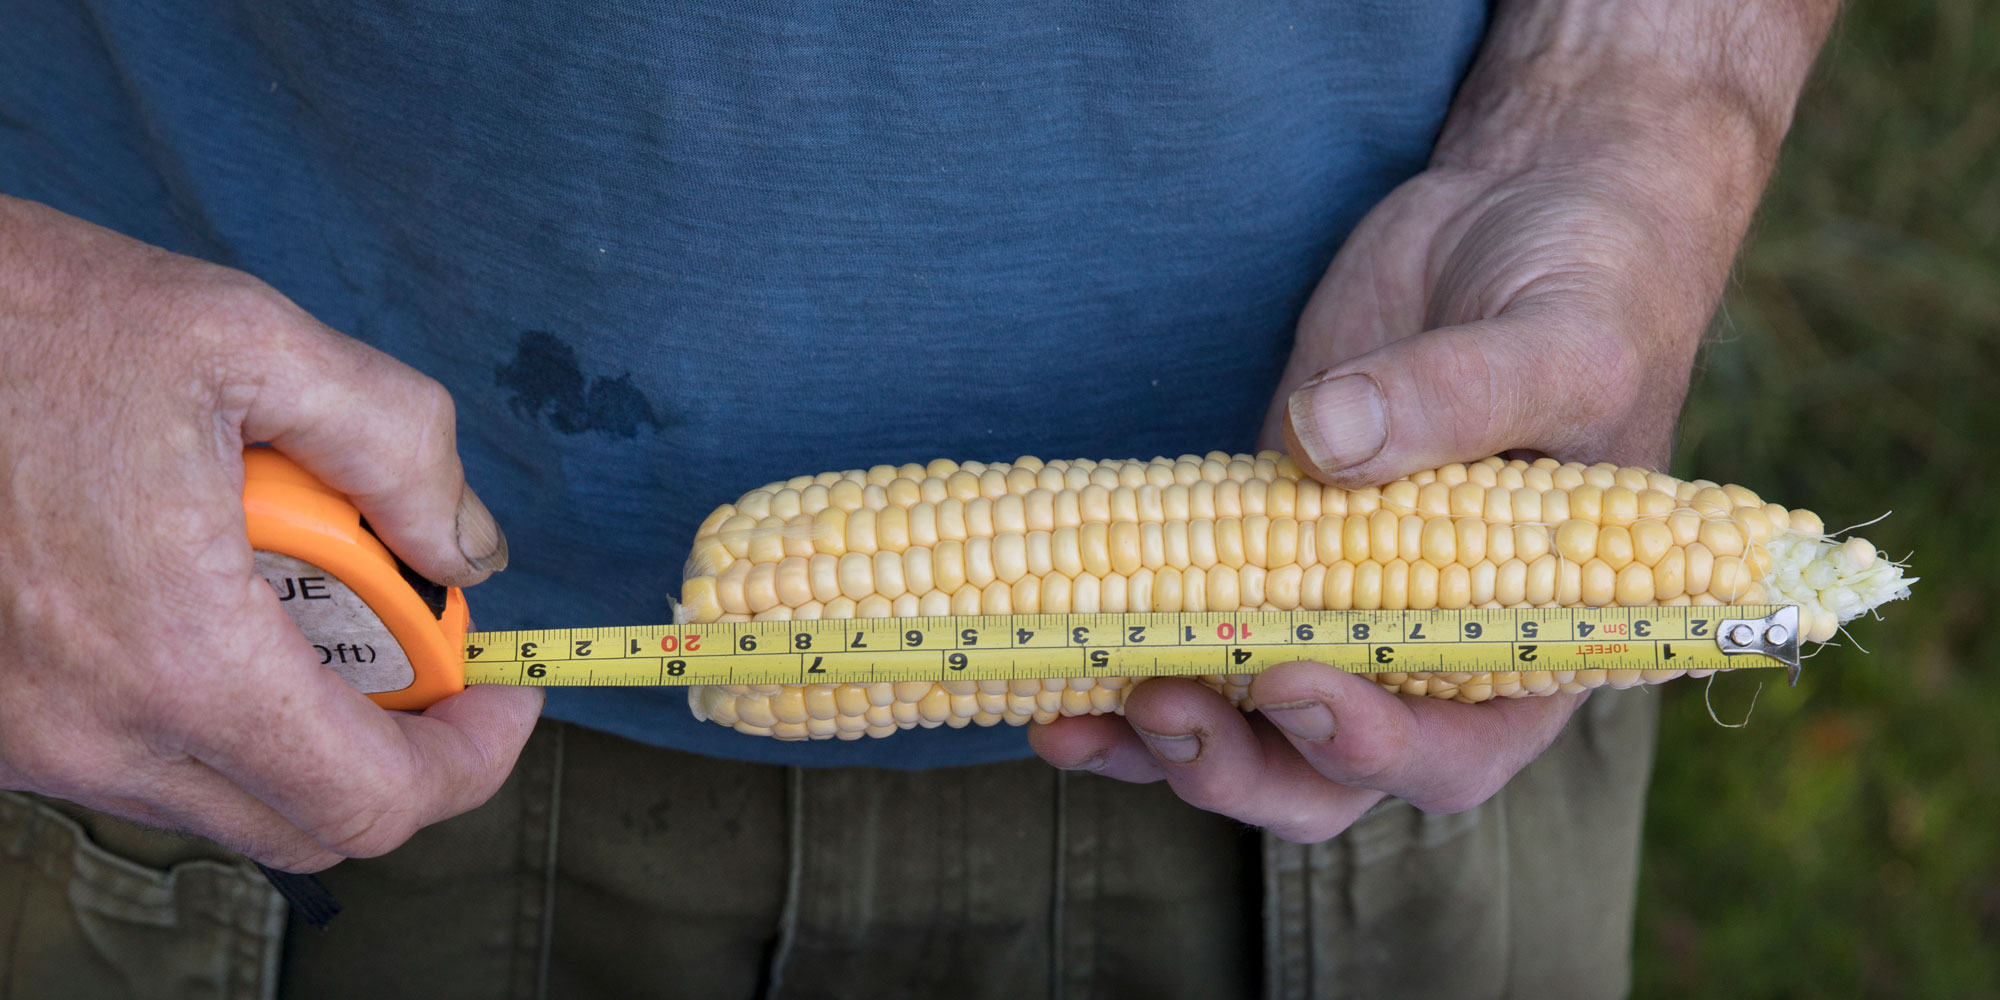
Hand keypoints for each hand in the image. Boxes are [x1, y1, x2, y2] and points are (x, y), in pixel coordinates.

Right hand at [0, 196, 542, 870]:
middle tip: (425, 646)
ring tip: (316, 599)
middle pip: (309, 820)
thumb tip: (467, 547)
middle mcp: (90, 733)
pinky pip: (142, 763)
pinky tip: (218, 603)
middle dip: (400, 745)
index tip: (505, 694)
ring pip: (226, 798)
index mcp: (174, 656)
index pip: (370, 796)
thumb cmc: (33, 319)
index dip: (471, 760)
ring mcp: (25, 743)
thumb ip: (396, 445)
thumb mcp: (249, 338)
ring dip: (306, 725)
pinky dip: (216, 713)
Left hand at [1032, 0, 1835, 840]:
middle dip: (1240, 764)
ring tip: (1072, 715)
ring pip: (1242, 730)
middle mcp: (1427, 651)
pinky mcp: (1257, 551)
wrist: (1516, 223)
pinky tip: (1043, 671)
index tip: (1294, 678)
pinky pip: (1189, 635)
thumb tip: (1323, 441)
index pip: (1456, 751)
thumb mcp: (1557, 339)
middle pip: (1326, 774)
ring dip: (1157, 740)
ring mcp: (1332, 606)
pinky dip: (1120, 662)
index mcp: (1534, 638)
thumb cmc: (1584, 287)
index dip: (1373, 745)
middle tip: (1162, 699)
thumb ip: (1455, 396)